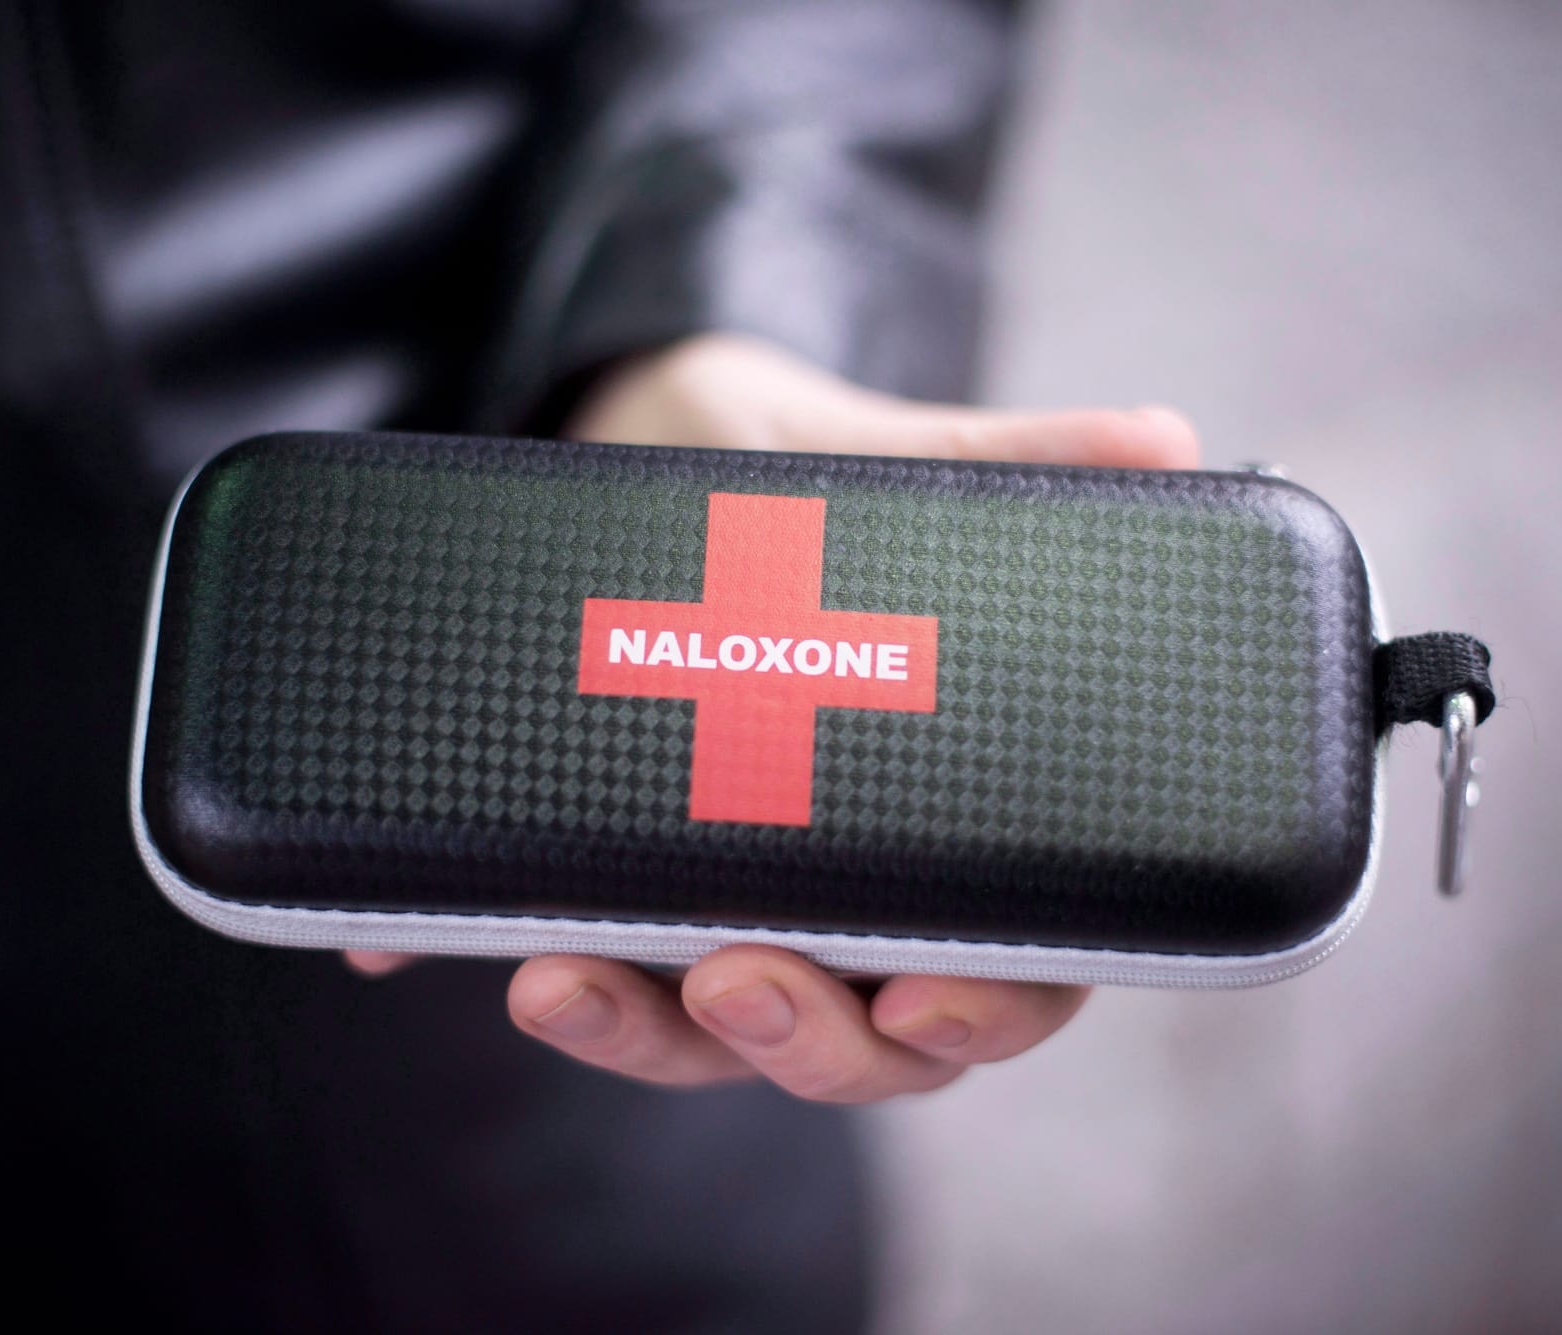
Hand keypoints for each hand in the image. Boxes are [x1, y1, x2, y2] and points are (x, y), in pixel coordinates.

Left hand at [349, 333, 1198, 1101]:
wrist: (635, 438)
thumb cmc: (781, 465)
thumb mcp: (875, 460)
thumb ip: (1008, 468)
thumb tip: (1169, 440)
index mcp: (948, 819)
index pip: (1010, 964)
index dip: (986, 1011)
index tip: (933, 999)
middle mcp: (841, 888)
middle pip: (862, 1043)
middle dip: (804, 1040)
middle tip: (739, 973)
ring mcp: (718, 893)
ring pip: (707, 1034)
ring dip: (643, 1032)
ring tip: (561, 975)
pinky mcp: (596, 872)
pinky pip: (561, 947)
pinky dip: (482, 955)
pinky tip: (392, 944)